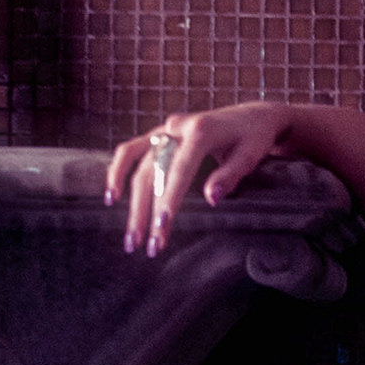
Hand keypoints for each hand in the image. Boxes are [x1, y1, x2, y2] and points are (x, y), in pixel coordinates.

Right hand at [104, 102, 290, 255]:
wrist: (251, 116)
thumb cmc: (253, 138)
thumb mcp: (250, 155)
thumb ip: (231, 175)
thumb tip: (211, 199)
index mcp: (201, 130)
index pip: (180, 169)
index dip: (170, 199)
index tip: (162, 228)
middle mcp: (177, 126)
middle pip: (153, 171)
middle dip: (147, 212)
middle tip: (147, 247)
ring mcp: (165, 129)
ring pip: (138, 166)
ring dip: (131, 203)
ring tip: (131, 239)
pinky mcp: (158, 134)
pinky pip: (131, 151)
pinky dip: (118, 172)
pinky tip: (111, 198)